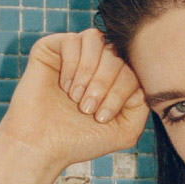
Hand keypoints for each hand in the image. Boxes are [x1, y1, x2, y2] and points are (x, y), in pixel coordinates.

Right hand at [0, 28, 148, 181]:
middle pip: (117, 55)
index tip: (101, 118)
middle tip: (86, 109)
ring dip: (89, 73)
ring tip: (76, 98)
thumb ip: (144, 105)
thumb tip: (143, 77)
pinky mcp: (53, 47)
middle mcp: (97, 65)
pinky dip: (72, 65)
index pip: (133, 70)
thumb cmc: (80, 140)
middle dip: (104, 85)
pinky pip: (74, 39)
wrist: (40, 144)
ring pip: (98, 41)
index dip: (120, 93)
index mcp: (114, 82)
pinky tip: (63, 86)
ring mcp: (76, 54)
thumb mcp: (126, 130)